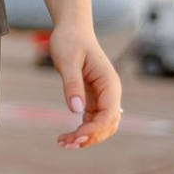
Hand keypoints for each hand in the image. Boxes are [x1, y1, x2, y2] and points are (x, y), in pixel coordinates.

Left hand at [49, 24, 122, 149]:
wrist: (72, 30)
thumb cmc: (70, 41)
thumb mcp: (67, 61)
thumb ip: (72, 84)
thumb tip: (76, 109)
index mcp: (110, 84)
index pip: (109, 114)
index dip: (95, 129)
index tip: (75, 136)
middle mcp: (110, 93)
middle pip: (108, 125)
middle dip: (90, 137)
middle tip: (66, 143)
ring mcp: (103, 97)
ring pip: (101, 126)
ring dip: (85, 137)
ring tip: (63, 142)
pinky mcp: (93, 98)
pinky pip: (92, 120)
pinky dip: (81, 130)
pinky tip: (66, 136)